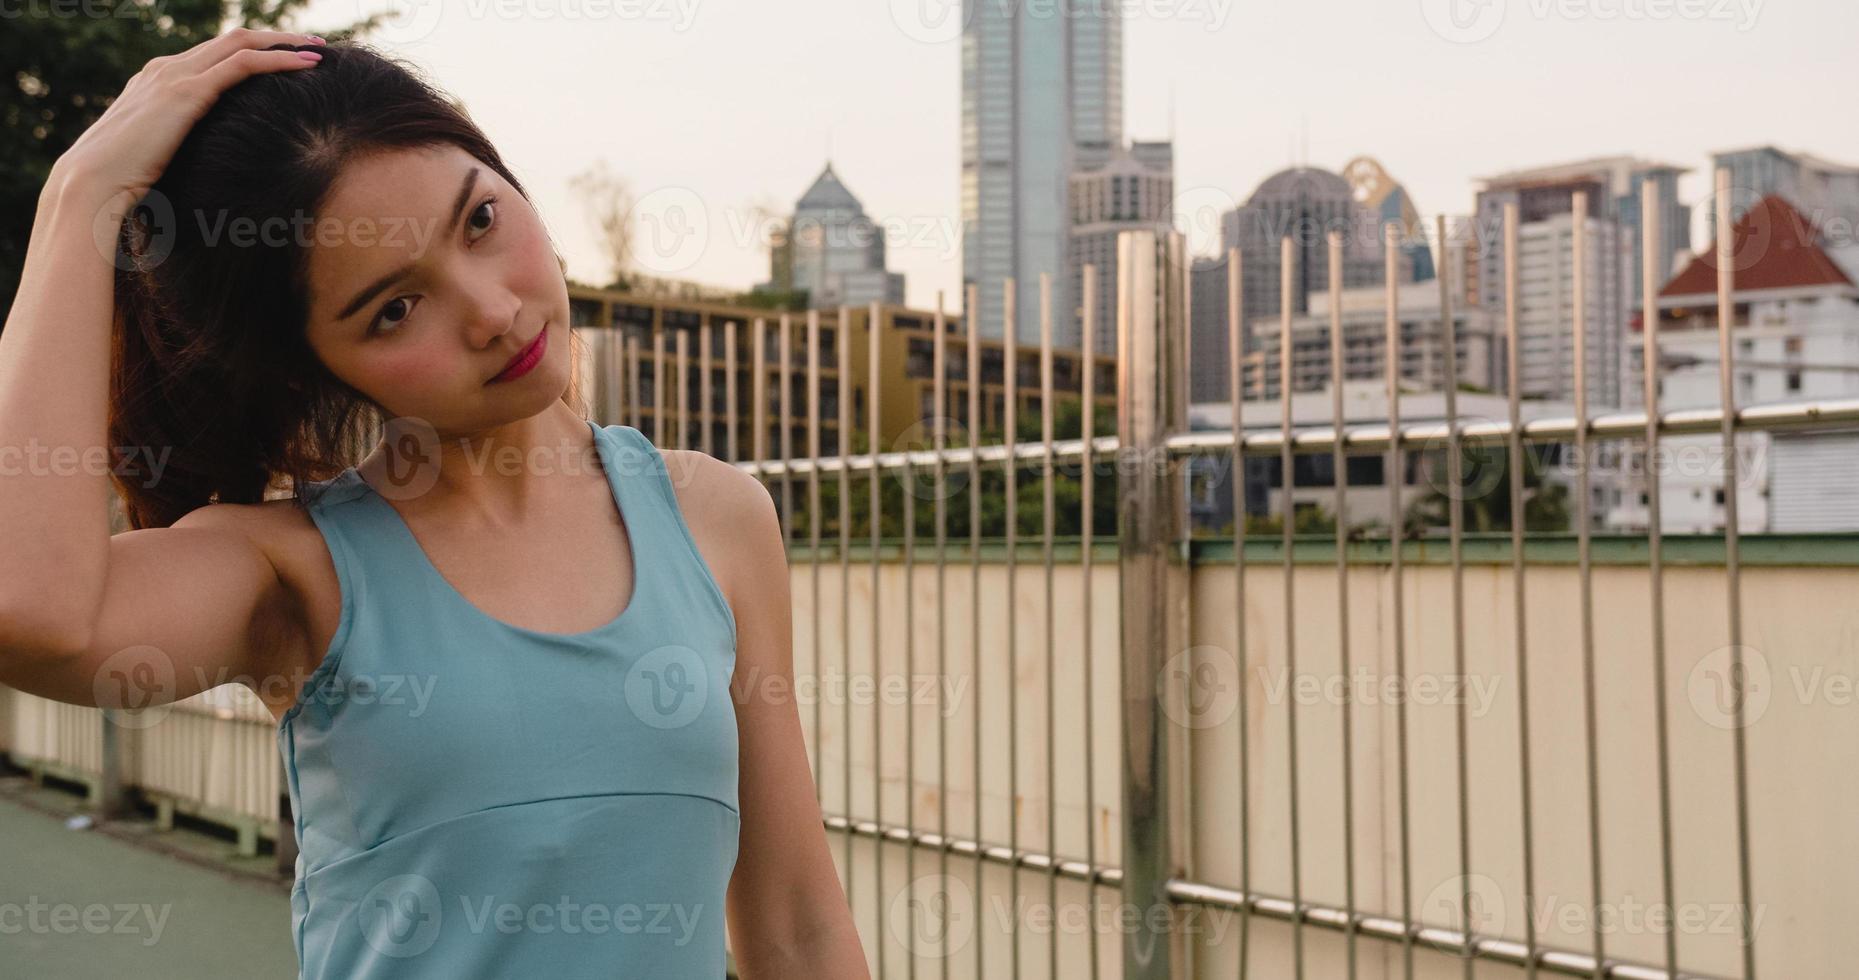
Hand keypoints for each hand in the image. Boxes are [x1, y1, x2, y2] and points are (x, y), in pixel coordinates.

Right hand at [48, 27, 326, 208]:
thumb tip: (205, 173)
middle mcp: (165, 69)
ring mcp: (174, 76)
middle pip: (233, 40)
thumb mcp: (157, 159)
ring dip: (285, 44)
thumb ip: (179, 150)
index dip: (255, 52)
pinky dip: (279, 60)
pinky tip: (309, 64)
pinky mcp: (186, 92)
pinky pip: (242, 65)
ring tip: (322, 49)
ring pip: (242, 43)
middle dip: (277, 39)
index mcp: (158, 81)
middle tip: (317, 45)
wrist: (91, 183)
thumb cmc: (121, 183)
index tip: (289, 59)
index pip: (215, 54)